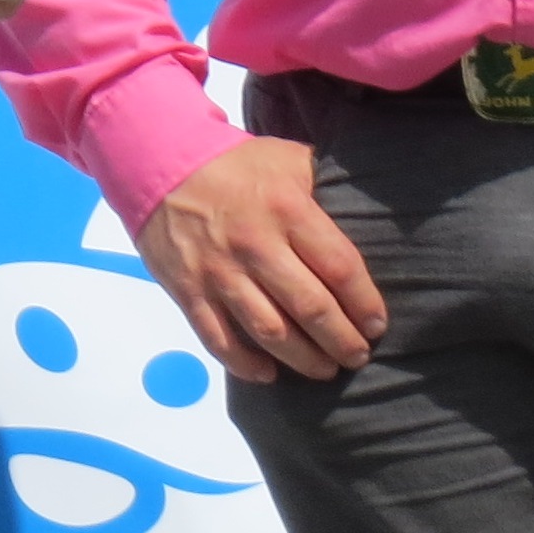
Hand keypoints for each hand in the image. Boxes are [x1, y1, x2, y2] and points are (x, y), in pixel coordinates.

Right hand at [131, 136, 386, 384]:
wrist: (156, 159)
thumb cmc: (235, 165)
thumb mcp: (288, 159)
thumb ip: (326, 187)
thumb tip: (369, 216)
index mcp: (287, 209)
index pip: (341, 269)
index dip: (366, 305)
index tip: (377, 325)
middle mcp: (255, 243)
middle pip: (311, 308)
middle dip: (343, 342)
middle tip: (358, 356)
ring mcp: (218, 270)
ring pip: (271, 332)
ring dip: (305, 360)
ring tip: (324, 369)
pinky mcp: (187, 289)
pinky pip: (219, 339)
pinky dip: (247, 364)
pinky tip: (269, 373)